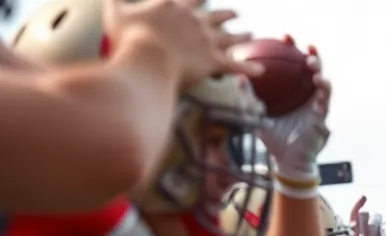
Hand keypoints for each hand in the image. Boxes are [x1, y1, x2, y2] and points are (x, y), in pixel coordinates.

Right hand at [104, 0, 262, 87]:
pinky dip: (249, 67)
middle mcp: (195, 20)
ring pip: (230, 36)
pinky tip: (261, 70)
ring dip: (242, 35)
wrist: (147, 58)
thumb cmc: (129, 37)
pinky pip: (235, 65)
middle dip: (227, 14)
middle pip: (216, 14)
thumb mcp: (116, 12)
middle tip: (237, 14)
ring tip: (250, 33)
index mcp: (175, 7)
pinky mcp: (213, 60)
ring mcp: (206, 40)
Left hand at [258, 40, 329, 181]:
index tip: (285, 38)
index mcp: (294, 95)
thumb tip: (237, 76)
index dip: (291, 52)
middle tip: (302, 45)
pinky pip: (325, 101)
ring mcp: (317, 107)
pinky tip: (319, 82)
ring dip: (319, 71)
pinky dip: (324, 90)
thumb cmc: (273, 139)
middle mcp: (308, 98)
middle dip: (311, 55)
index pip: (294, 69)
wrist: (287, 161)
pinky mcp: (322, 118)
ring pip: (322, 83)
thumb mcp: (257, 115)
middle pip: (313, 72)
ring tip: (311, 63)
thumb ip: (249, 97)